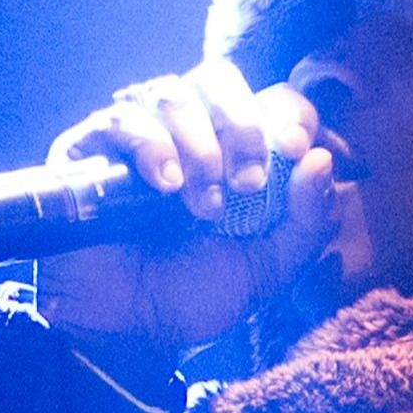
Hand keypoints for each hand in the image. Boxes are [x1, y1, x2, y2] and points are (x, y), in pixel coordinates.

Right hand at [35, 58, 357, 382]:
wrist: (126, 333)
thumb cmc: (193, 297)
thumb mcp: (267, 268)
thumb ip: (308, 220)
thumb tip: (322, 158)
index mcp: (234, 151)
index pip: (270, 100)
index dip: (288, 115)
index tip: (295, 152)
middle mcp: (186, 132)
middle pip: (219, 79)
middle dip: (242, 128)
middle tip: (247, 185)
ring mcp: (136, 135)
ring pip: (173, 95)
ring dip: (199, 149)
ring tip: (200, 207)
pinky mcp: (89, 148)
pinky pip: (122, 118)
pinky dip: (151, 147)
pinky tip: (162, 188)